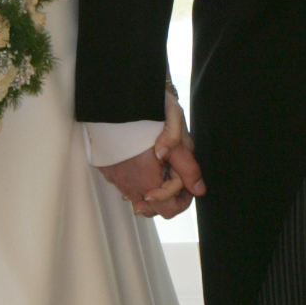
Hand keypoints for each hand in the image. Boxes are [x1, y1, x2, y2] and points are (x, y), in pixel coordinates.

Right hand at [98, 104, 205, 219]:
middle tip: (175, 174)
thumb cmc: (147, 110)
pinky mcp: (107, 170)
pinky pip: (125, 186)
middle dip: (168, 196)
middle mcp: (129, 184)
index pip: (170, 209)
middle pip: (153, 209)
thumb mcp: (176, 134)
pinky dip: (136, 181)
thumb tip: (198, 188)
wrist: (117, 95)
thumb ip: (187, 166)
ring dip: (151, 189)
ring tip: (160, 168)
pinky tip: (142, 162)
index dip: (185, 197)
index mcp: (147, 178)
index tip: (187, 180)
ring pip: (138, 200)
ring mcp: (116, 178)